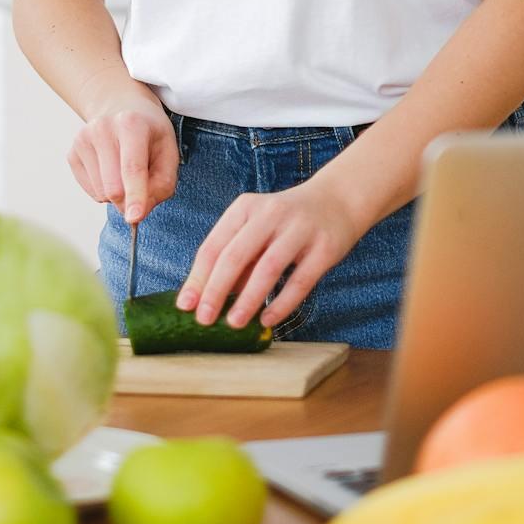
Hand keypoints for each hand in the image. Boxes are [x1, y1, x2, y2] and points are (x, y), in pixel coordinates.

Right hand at [67, 93, 178, 224]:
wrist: (119, 106)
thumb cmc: (149, 133)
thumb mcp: (168, 151)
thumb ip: (162, 184)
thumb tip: (136, 214)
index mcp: (131, 124)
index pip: (132, 167)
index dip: (135, 195)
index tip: (134, 218)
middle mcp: (102, 128)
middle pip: (114, 187)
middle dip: (130, 199)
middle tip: (143, 186)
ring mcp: (82, 140)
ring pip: (102, 193)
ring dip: (118, 194)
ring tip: (125, 168)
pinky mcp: (72, 153)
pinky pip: (91, 192)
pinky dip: (105, 190)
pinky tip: (111, 169)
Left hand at [175, 175, 361, 330]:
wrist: (338, 200)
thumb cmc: (287, 221)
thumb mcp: (257, 228)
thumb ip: (236, 259)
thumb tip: (209, 298)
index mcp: (245, 208)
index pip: (214, 245)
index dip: (198, 277)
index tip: (185, 305)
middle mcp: (270, 214)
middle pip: (235, 255)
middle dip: (216, 290)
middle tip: (204, 319)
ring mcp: (299, 229)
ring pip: (267, 268)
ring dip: (248, 299)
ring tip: (234, 323)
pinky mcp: (324, 248)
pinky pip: (300, 281)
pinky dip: (281, 303)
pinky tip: (267, 319)